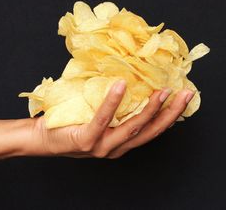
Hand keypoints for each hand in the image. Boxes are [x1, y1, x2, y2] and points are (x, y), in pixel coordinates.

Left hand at [24, 80, 194, 158]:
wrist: (39, 138)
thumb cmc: (69, 122)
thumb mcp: (98, 115)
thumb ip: (115, 106)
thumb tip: (130, 76)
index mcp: (120, 142)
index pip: (151, 130)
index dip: (170, 116)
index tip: (184, 98)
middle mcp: (114, 148)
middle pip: (149, 131)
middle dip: (170, 113)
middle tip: (185, 94)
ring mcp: (101, 147)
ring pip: (131, 128)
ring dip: (149, 109)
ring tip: (162, 92)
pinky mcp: (85, 141)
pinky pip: (102, 120)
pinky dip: (113, 103)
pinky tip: (121, 86)